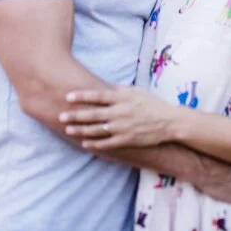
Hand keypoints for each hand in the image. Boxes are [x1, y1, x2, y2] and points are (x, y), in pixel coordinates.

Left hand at [61, 86, 178, 149]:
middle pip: (93, 114)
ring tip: (68, 130)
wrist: (169, 122)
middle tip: (60, 116)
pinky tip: (84, 143)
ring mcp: (123, 128)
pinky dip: (95, 143)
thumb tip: (105, 87)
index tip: (68, 97)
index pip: (98, 96)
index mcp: (122, 99)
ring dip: (81, 130)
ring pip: (97, 130)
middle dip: (75, 116)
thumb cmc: (152, 104)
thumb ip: (120, 89)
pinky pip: (107, 143)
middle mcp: (120, 113)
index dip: (82, 96)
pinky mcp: (127, 140)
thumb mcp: (137, 91)